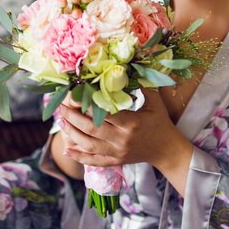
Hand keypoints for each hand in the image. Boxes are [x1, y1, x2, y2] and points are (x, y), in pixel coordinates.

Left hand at [58, 88, 192, 175]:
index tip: (75, 95)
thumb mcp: (155, 102)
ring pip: (89, 144)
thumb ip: (142, 85)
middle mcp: (122, 139)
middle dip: (73, 117)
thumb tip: (128, 67)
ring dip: (72, 134)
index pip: (105, 113)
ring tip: (61, 122)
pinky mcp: (115, 161)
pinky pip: (94, 160)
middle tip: (61, 107)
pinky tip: (66, 150)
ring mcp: (118, 152)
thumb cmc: (161, 122)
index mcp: (132, 122)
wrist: (167, 150)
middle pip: (92, 128)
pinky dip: (79, 156)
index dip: (88, 105)